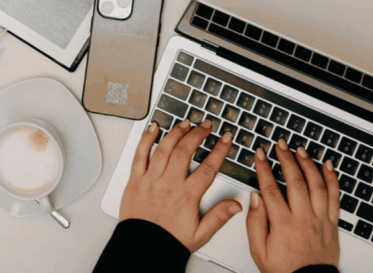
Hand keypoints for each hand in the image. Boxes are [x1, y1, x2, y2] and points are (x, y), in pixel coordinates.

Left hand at [119, 119, 242, 250]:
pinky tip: (154, 128)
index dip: (220, 151)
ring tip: (186, 123)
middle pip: (185, 151)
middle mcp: (169, 184)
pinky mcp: (135, 179)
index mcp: (187, 196)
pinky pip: (140, 154)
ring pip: (164, 149)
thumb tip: (237, 205)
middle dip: (198, 134)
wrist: (143, 248)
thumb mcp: (200, 234)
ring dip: (176, 132)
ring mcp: (151, 179)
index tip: (226, 138)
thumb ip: (218, 217)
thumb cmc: (170, 241)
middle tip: (206, 125)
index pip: (208, 168)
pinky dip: (146, 139)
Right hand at [246, 140, 339, 272]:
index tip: (260, 154)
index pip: (271, 189)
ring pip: (317, 186)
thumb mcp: (259, 250)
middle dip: (286, 159)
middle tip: (280, 144)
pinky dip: (332, 180)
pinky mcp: (332, 224)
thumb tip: (254, 198)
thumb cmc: (284, 269)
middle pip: (296, 182)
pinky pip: (335, 198)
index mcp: (283, 224)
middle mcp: (303, 219)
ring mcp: (320, 220)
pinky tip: (327, 166)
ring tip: (300, 150)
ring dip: (308, 164)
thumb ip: (254, 222)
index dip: (264, 168)